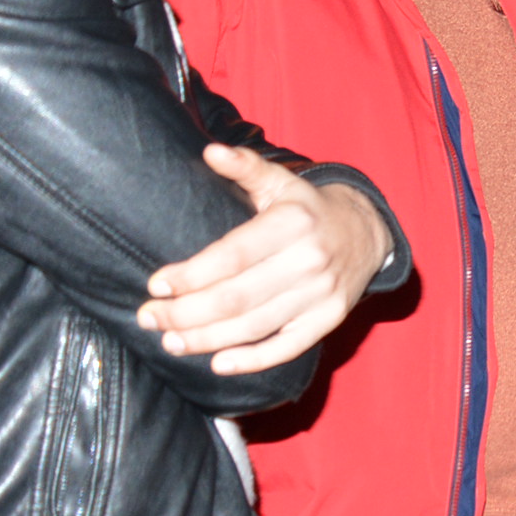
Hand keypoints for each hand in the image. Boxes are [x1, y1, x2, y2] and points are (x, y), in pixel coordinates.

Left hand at [140, 145, 390, 373]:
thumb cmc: (308, 209)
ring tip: (170, 341)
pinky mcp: (329, 320)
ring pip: (254, 326)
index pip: (232, 256)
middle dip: (185, 312)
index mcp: (292, 224)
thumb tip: (211, 152)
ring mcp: (321, 295)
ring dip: (207, 339)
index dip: (191, 275)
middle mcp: (309, 261)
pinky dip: (252, 360)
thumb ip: (245, 166)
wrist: (367, 233)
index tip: (156, 285)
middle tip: (148, 317)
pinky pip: (287, 347)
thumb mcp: (281, 181)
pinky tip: (218, 363)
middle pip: (236, 297)